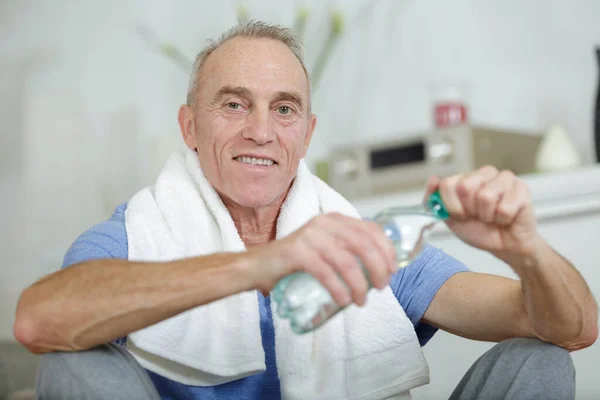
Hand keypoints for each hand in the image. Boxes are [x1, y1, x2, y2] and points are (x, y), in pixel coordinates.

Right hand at [246, 213, 396, 306]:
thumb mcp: (326, 249)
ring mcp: (310, 236)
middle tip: (381, 287)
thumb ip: (347, 251)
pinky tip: (344, 300)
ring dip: (359, 284)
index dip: (387, 249)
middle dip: (378, 267)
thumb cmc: (296, 261)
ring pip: (346, 261)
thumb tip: (380, 271)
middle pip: (362, 244)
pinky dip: (338, 288)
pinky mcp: (297, 252)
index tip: (393, 270)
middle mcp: (324, 223)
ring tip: (361, 301)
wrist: (258, 266)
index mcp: (335, 220)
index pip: (371, 229)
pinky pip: (325, 272)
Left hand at [424, 166, 539, 257]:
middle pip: (465, 187)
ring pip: (485, 196)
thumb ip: (436, 201)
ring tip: (493, 217)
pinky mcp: (521, 188)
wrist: (505, 246)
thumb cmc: (480, 231)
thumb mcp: (451, 219)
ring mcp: (504, 179)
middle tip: (478, 216)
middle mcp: (484, 173)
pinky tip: (507, 218)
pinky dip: (503, 220)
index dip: (452, 206)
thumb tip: (433, 180)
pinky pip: (504, 208)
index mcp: (466, 178)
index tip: (461, 215)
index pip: (447, 184)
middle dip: (470, 210)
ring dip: (487, 216)